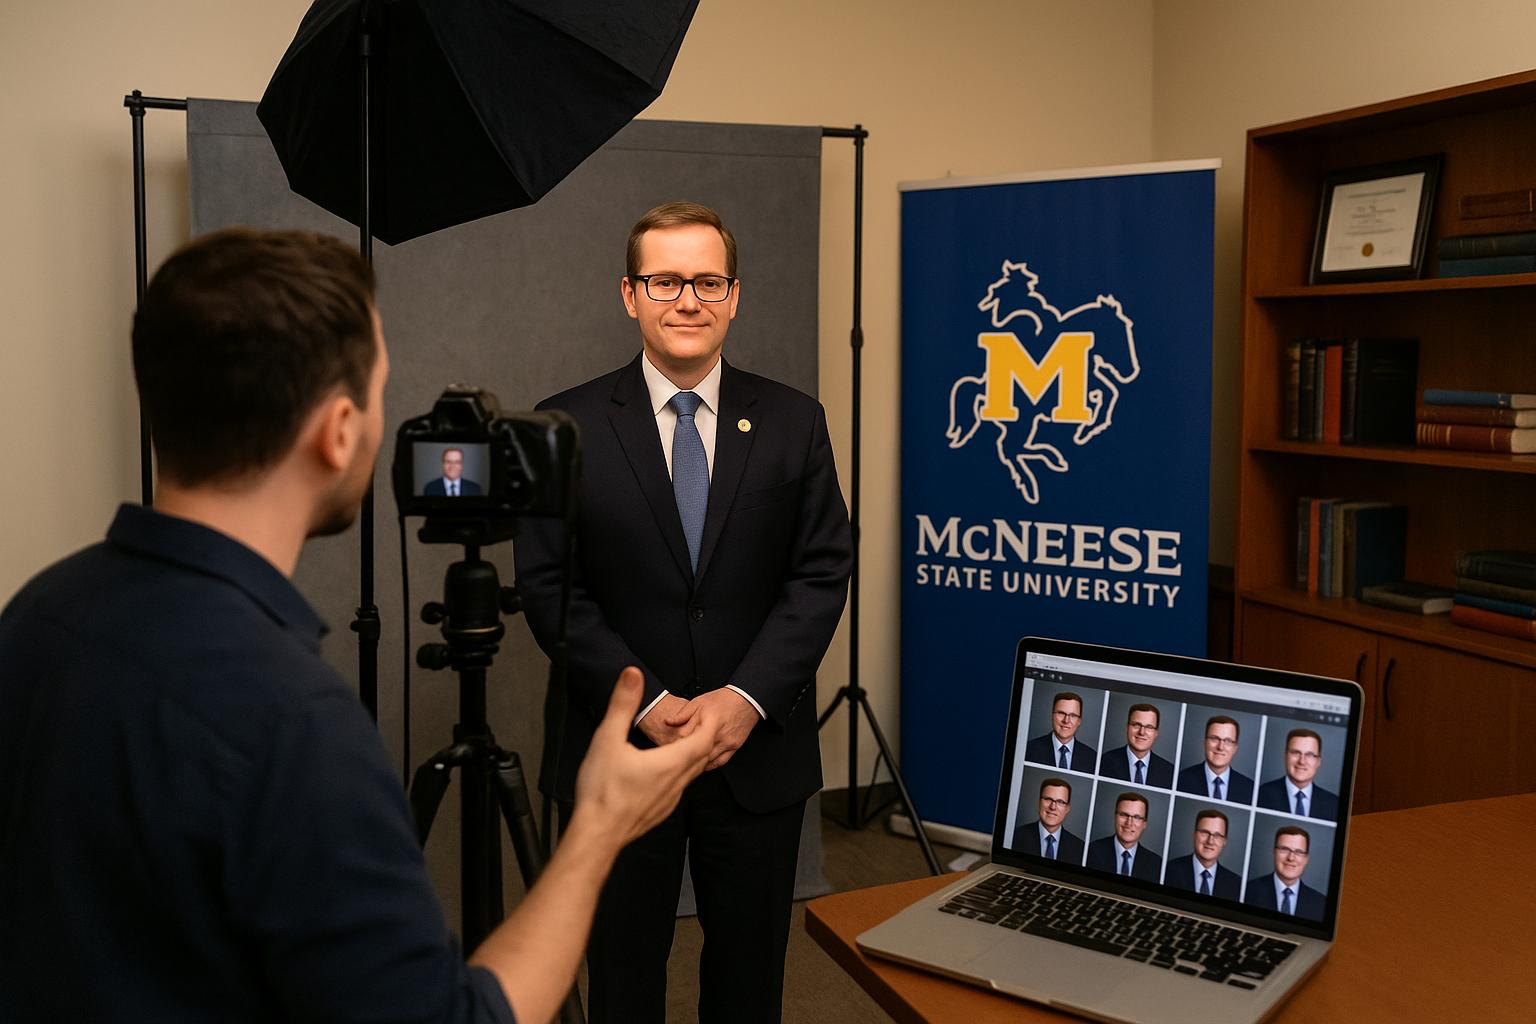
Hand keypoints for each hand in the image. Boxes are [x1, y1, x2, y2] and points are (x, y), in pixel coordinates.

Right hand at [572, 667, 719, 849]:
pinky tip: (665, 768)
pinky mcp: (661, 811)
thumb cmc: (601, 793)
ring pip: (692, 772)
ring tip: (683, 740)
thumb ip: (622, 704)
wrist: (596, 835)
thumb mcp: (607, 739)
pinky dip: (681, 770)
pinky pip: (680, 786)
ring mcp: (670, 800)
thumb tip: (632, 675)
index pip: (705, 738)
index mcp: (670, 764)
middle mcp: (676, 783)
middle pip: (703, 755)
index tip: (707, 709)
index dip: (709, 721)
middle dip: (704, 734)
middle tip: (698, 720)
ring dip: (694, 753)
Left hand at [665, 688, 759, 769]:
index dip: (676, 743)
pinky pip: (720, 762)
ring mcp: (726, 742)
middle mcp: (716, 734)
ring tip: (688, 761)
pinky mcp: (734, 746)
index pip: (685, 739)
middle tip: (677, 756)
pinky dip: (710, 765)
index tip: (670, 746)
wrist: (746, 699)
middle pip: (696, 752)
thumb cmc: (723, 699)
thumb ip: (683, 713)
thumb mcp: (700, 701)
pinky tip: (703, 763)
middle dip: (686, 755)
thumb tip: (668, 722)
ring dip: (697, 761)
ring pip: (707, 760)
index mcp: (705, 722)